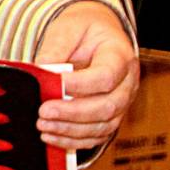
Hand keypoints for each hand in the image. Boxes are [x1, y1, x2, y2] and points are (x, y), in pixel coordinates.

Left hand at [34, 0, 138, 149]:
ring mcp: (121, 103)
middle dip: (73, 113)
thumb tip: (42, 73)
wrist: (96, 35)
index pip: (106, 76)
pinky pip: (97, 136)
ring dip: (71, 130)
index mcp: (120, 56)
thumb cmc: (83, 31)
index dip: (80, 85)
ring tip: (42, 125)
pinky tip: (51, 137)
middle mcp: (127, 83)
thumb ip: (55, 49)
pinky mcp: (110, 116)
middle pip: (108, 106)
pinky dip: (74, 141)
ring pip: (103, 126)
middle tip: (44, 111)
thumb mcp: (67, 28)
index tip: (54, 85)